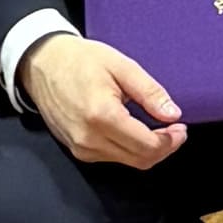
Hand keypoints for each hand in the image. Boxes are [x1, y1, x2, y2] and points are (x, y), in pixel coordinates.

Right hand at [24, 33, 187, 171]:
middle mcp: (89, 138)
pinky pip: (112, 157)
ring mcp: (81, 147)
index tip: (180, 127)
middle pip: (140, 159)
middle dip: (163, 147)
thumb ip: (149, 92)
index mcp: (102, 116)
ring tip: (157, 128)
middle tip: (174, 129)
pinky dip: (129, 149)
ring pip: (127, 161)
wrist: (42, 64)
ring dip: (147, 149)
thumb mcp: (121, 66)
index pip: (147, 146)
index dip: (171, 141)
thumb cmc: (79, 60)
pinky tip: (134, 130)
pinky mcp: (76, 150)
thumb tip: (172, 114)